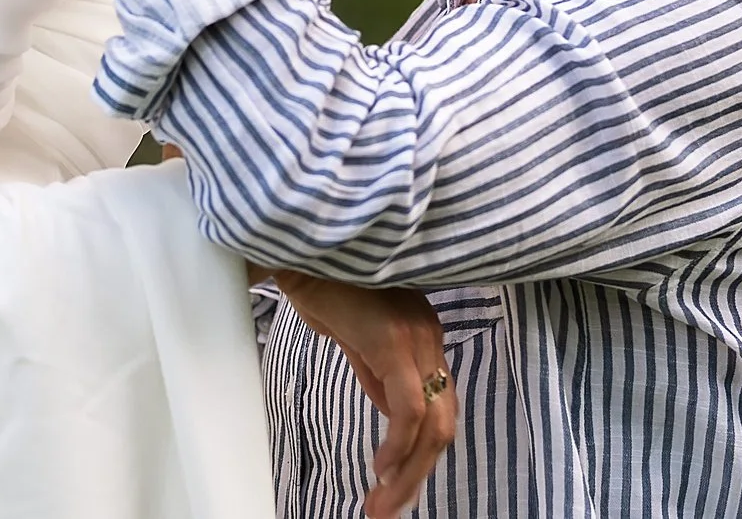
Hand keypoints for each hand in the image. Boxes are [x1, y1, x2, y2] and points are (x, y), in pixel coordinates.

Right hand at [273, 271, 454, 517]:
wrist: (298, 249)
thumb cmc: (320, 285)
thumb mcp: (354, 338)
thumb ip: (377, 373)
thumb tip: (392, 413)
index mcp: (422, 336)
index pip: (437, 405)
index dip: (421, 451)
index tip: (395, 485)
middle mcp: (429, 338)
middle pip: (444, 420)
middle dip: (419, 473)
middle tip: (390, 509)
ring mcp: (416, 338)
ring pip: (433, 421)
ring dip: (409, 471)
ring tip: (383, 503)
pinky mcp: (393, 340)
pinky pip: (409, 408)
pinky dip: (400, 446)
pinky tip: (382, 469)